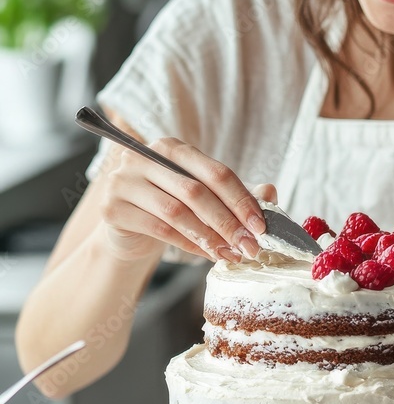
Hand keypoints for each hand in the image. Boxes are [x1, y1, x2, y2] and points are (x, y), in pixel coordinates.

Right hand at [100, 135, 276, 263]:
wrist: (130, 232)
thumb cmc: (172, 208)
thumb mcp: (206, 198)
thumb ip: (236, 193)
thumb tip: (271, 191)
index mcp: (171, 147)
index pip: (215, 172)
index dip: (241, 200)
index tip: (261, 226)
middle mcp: (143, 157)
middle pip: (196, 192)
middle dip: (228, 222)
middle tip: (250, 246)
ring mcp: (123, 181)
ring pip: (177, 212)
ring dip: (209, 237)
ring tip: (231, 254)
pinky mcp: (111, 209)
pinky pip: (159, 230)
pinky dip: (189, 245)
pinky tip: (208, 255)